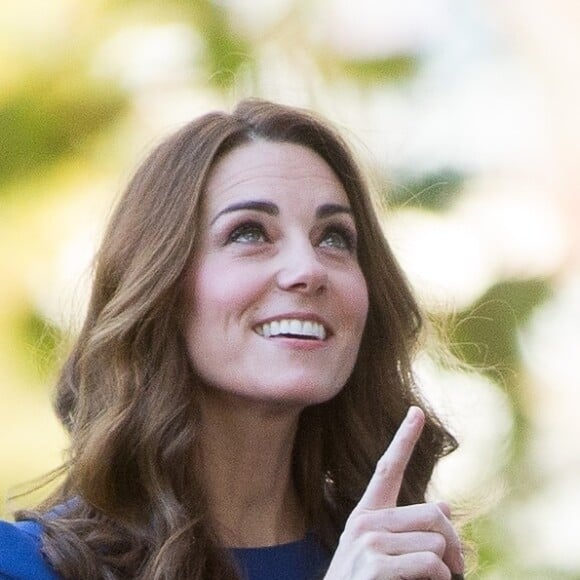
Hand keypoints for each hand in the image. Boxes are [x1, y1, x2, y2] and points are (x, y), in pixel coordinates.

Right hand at [324, 407, 463, 579]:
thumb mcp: (383, 551)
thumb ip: (409, 527)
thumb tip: (444, 504)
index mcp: (367, 514)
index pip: (388, 468)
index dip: (404, 438)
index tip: (416, 412)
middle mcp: (366, 522)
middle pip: (433, 514)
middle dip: (454, 543)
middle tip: (459, 566)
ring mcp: (369, 543)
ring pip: (436, 542)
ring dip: (445, 568)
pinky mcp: (377, 566)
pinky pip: (431, 563)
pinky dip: (440, 579)